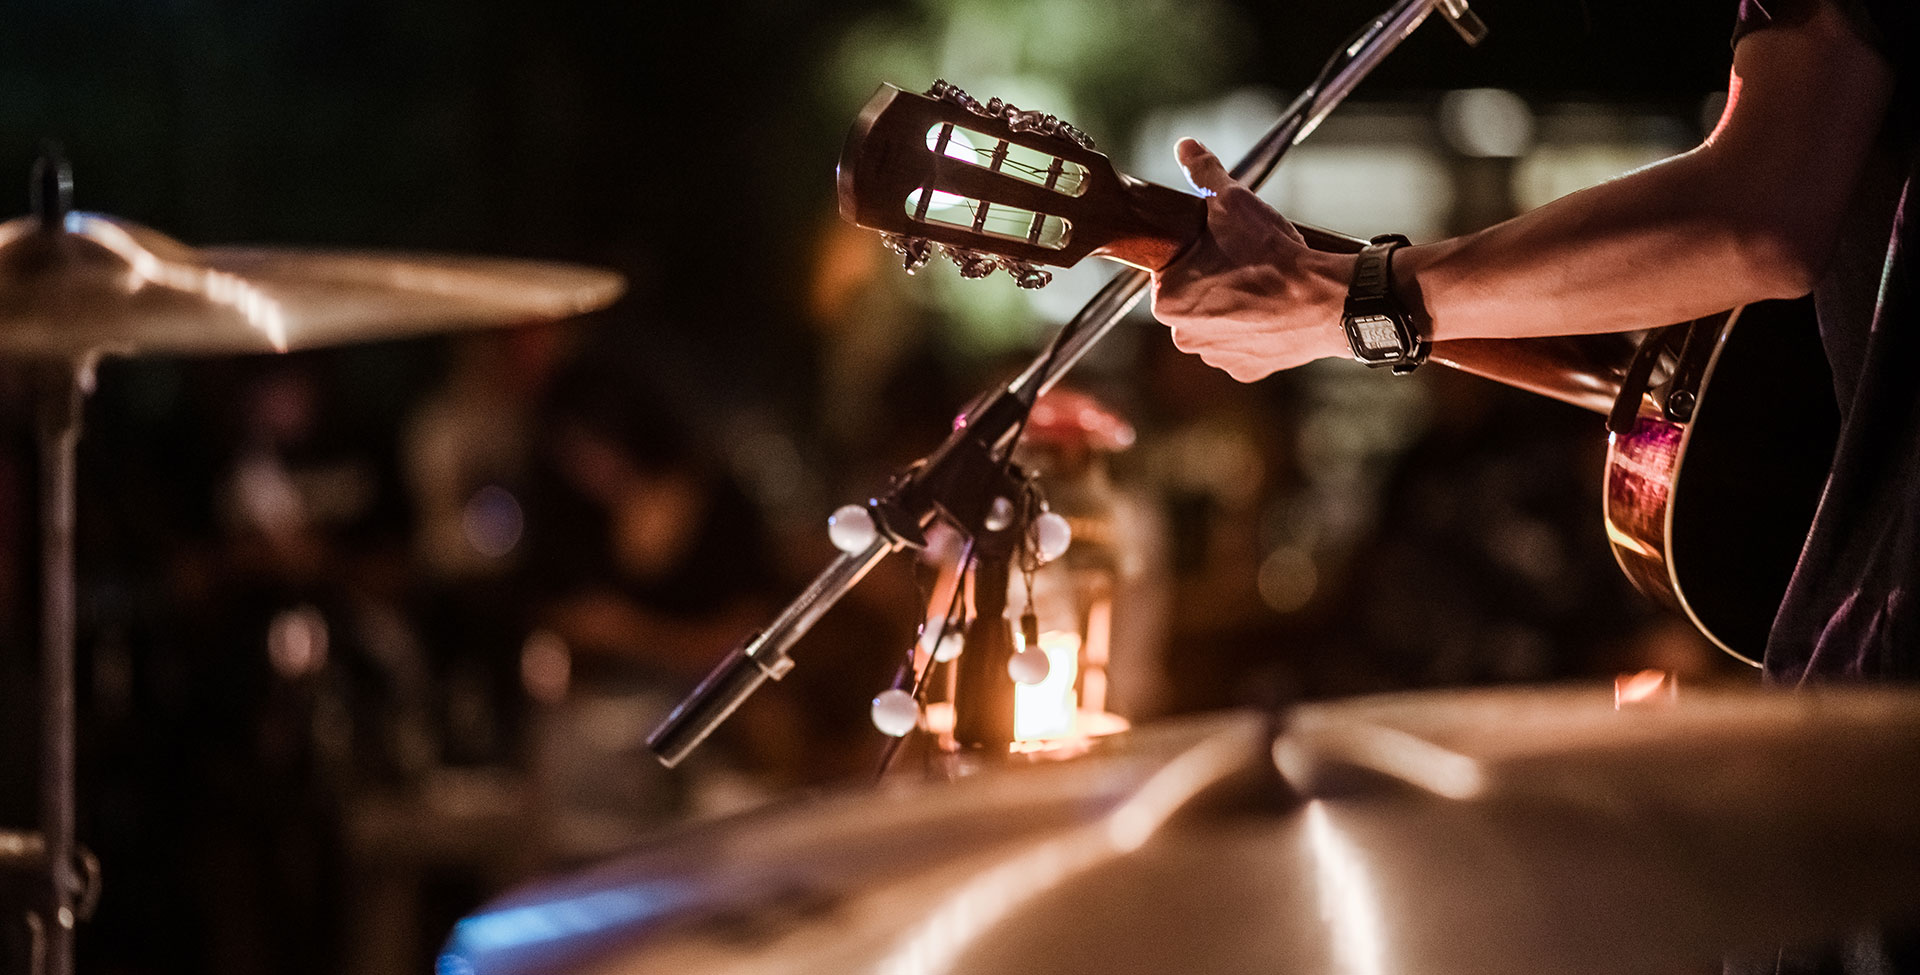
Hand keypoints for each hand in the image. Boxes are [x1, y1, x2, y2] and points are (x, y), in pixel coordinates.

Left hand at [1150, 139, 1353, 380]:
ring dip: (1233, 307)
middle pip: (1192, 299)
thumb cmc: (1275, 256)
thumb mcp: (1233, 203)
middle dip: (1213, 282)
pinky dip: (1255, 329)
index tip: (1220, 248)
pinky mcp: (1247, 369)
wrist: (1328, 301)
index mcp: (1167, 302)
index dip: (1196, 255)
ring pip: (1217, 323)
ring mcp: (1216, 357)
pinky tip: (1272, 312)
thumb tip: (1186, 146)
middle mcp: (1184, 337)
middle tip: (1244, 264)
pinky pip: (1243, 344)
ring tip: (1261, 286)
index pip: (1170, 273)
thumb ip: (1204, 173)